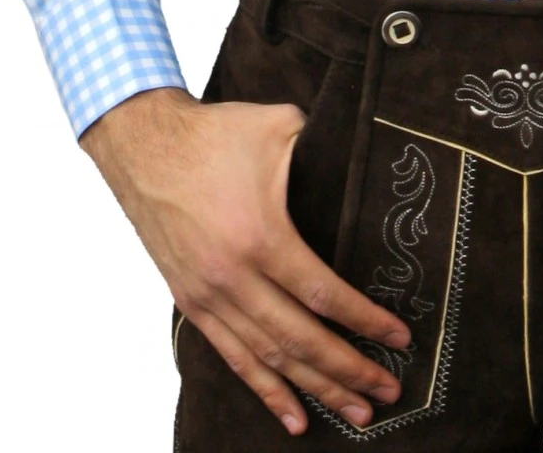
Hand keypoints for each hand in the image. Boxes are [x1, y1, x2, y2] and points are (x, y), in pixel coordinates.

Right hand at [80, 86, 409, 436]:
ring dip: (315, 388)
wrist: (143, 144)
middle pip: (300, 339)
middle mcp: (233, 277)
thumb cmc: (215, 133)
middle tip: (388, 392)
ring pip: (269, 357)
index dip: (364, 321)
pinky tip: (294, 415)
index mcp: (260, 237)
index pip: (322, 294)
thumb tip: (366, 151)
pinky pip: (233, 357)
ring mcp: (209, 295)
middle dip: (349, 370)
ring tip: (357, 412)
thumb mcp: (278, 127)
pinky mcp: (192, 301)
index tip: (398, 337)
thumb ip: (325, 146)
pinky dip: (265, 389)